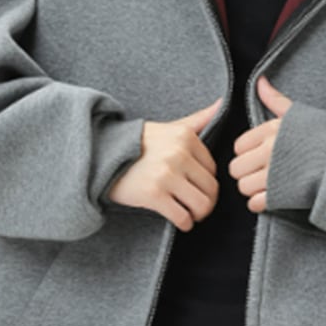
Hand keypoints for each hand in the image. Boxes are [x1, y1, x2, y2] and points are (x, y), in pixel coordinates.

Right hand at [107, 98, 222, 231]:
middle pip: (211, 189)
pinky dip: (184, 223)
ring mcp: (167, 174)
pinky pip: (182, 217)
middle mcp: (179, 153)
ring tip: (190, 214)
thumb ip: (198, 119)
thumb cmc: (139, 145)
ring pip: (201, 205)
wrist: (103, 157)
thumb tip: (222, 103)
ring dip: (198, 215)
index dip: (206, 181)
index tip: (196, 187)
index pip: (213, 168)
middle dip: (207, 202)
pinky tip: (180, 220)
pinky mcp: (154, 194)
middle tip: (197, 207)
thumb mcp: (170, 127)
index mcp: (186, 137)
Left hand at [228, 76, 293, 213]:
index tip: (259, 155)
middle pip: (236, 168)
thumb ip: (274, 99)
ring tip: (267, 185)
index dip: (247, 152)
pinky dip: (259, 203)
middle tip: (261, 172)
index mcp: (270, 130)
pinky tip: (271, 197)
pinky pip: (255, 203)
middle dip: (246, 171)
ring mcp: (274, 175)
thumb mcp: (297, 114)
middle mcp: (269, 152)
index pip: (238, 146)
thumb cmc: (323, 135)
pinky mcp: (281, 195)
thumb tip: (260, 81)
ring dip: (252, 188)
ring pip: (243, 187)